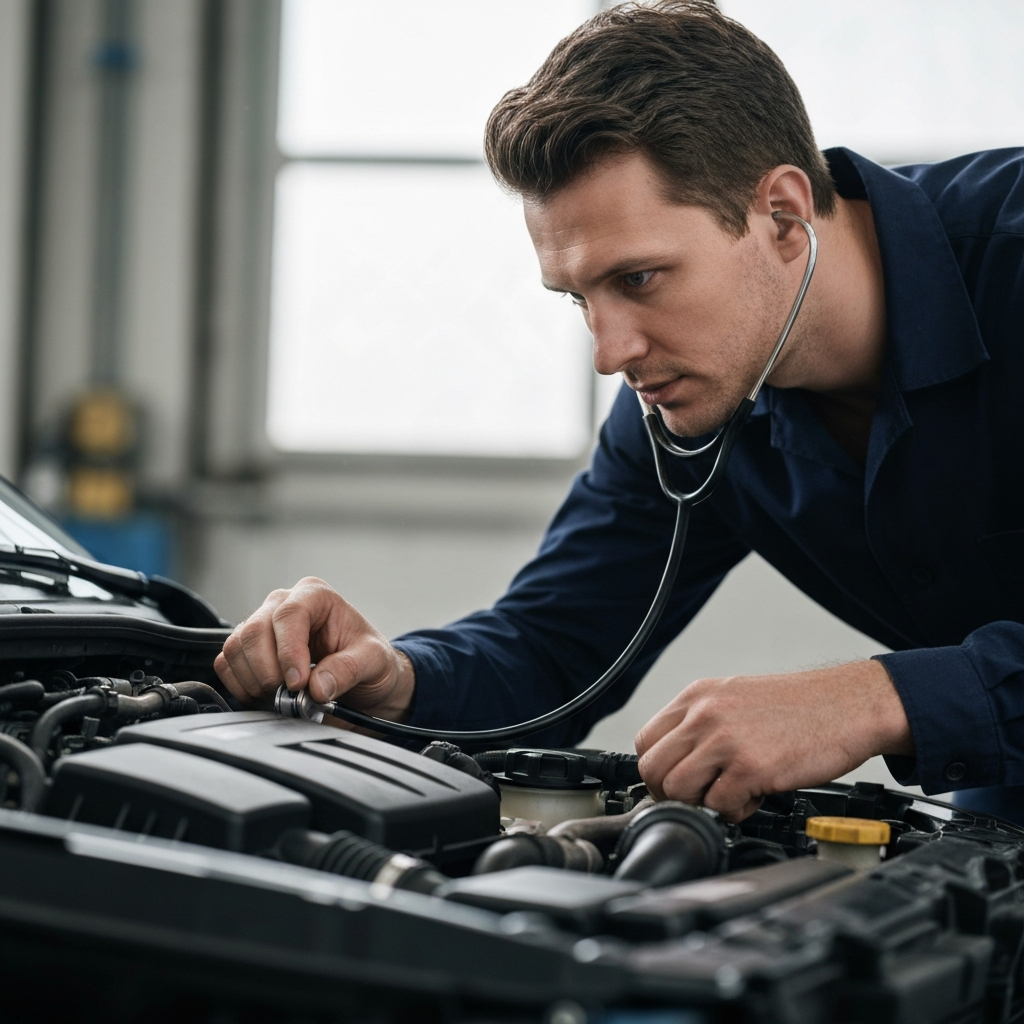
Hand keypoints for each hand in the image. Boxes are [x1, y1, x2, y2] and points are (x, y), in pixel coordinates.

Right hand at [214, 577, 414, 727]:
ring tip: (282, 698)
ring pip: (236, 648)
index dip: (288, 652)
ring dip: (255, 681)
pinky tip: (266, 697)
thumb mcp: (374, 661)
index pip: (289, 615)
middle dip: (269, 671)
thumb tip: (317, 686)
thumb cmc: (368, 658)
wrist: (363, 676)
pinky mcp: (247, 648)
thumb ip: (348, 670)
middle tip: (290, 697)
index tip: (298, 684)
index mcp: (315, 596)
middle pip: (254, 631)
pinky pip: (226, 664)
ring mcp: (262, 624)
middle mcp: (283, 604)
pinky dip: (241, 686)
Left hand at [634, 660, 913, 821]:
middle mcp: (705, 714)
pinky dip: (736, 811)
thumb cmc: (799, 707)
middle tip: (700, 799)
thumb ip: (701, 724)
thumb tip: (674, 762)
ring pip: (678, 790)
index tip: (674, 785)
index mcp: (697, 696)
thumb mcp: (735, 698)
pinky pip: (719, 806)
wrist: (849, 705)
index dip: (657, 771)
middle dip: (671, 795)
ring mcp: (725, 740)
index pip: (645, 741)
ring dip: (702, 804)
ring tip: (731, 796)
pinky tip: (756, 796)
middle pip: (653, 770)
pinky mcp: (751, 767)